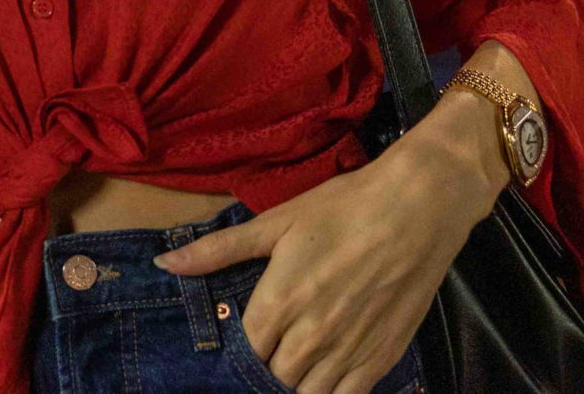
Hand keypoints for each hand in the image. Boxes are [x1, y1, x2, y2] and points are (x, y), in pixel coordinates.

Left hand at [154, 120, 501, 393]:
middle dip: (268, 364)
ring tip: (295, 359)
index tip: (246, 335)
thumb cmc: (343, 208)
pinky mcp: (383, 357)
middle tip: (272, 345)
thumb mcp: (275, 223)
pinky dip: (331, 391)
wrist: (418, 208)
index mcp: (280, 300)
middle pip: (274, 376)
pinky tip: (324, 375)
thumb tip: (165, 264)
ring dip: (296, 381)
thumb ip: (218, 250)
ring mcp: (350, 350)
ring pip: (307, 392)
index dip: (242, 347)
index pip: (246, 349)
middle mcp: (312, 334)